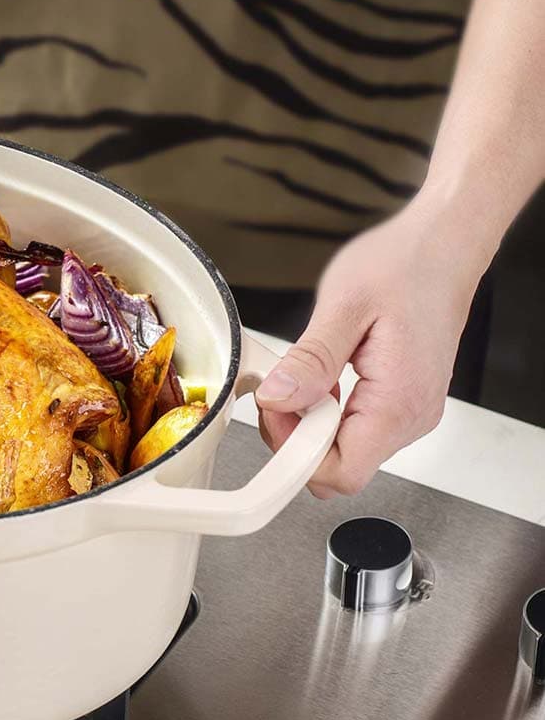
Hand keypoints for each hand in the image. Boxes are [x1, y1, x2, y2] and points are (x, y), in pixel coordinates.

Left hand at [253, 201, 483, 496]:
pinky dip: (326, 410)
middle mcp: (411, 417)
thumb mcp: (344, 307)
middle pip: (339, 467)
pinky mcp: (402, 402)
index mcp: (398, 402)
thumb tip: (276, 399)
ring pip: (344, 450)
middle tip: (282, 388)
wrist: (442, 246)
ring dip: (310, 422)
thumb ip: (310, 361)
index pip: (340, 473)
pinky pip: (354, 428)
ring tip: (305, 374)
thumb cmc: (404, 266)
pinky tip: (322, 376)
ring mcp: (410, 413)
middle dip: (296, 436)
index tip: (276, 409)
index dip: (294, 452)